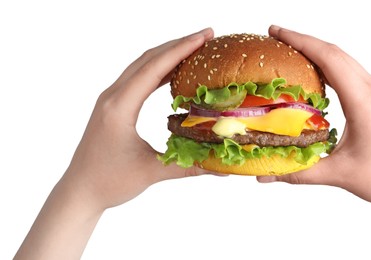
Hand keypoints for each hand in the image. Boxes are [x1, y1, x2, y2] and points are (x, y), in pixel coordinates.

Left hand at [15, 28, 214, 259]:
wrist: (79, 190)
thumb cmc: (108, 182)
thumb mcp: (151, 173)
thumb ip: (187, 166)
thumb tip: (220, 166)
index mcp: (120, 107)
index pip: (154, 68)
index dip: (181, 49)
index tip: (204, 37)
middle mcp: (113, 96)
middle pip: (147, 59)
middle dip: (178, 44)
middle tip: (206, 36)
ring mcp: (111, 99)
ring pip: (141, 65)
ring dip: (167, 54)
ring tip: (194, 48)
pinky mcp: (113, 105)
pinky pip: (137, 77)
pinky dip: (157, 69)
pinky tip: (173, 71)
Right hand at [258, 25, 370, 258]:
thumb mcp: (339, 174)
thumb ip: (299, 173)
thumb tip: (266, 175)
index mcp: (364, 101)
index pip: (329, 58)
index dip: (300, 41)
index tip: (276, 32)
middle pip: (336, 52)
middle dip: (305, 41)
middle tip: (276, 37)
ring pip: (345, 61)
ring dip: (319, 52)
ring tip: (293, 52)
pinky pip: (353, 73)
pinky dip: (332, 66)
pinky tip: (318, 75)